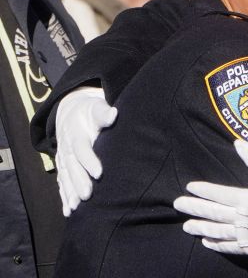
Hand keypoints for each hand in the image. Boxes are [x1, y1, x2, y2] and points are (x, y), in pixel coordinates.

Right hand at [55, 86, 116, 216]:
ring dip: (70, 192)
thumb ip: (104, 113)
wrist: (71, 112)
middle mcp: (67, 148)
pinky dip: (64, 197)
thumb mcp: (96, 108)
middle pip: (72, 166)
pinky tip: (69, 211)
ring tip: (77, 207)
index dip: (89, 160)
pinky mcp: (63, 166)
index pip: (82, 148)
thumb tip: (114, 113)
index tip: (99, 173)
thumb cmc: (90, 111)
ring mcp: (63, 158)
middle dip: (79, 181)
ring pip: (65, 177)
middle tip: (88, 195)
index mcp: (76, 134)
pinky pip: (62, 182)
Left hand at [173, 140, 247, 264]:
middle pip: (212, 212)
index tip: (189, 187)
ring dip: (200, 228)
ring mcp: (244, 234)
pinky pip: (229, 246)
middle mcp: (240, 217)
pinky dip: (216, 244)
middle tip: (177, 205)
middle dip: (194, 208)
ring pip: (216, 231)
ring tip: (186, 226)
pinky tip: (206, 242)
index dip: (203, 190)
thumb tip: (238, 143)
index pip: (218, 193)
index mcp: (245, 198)